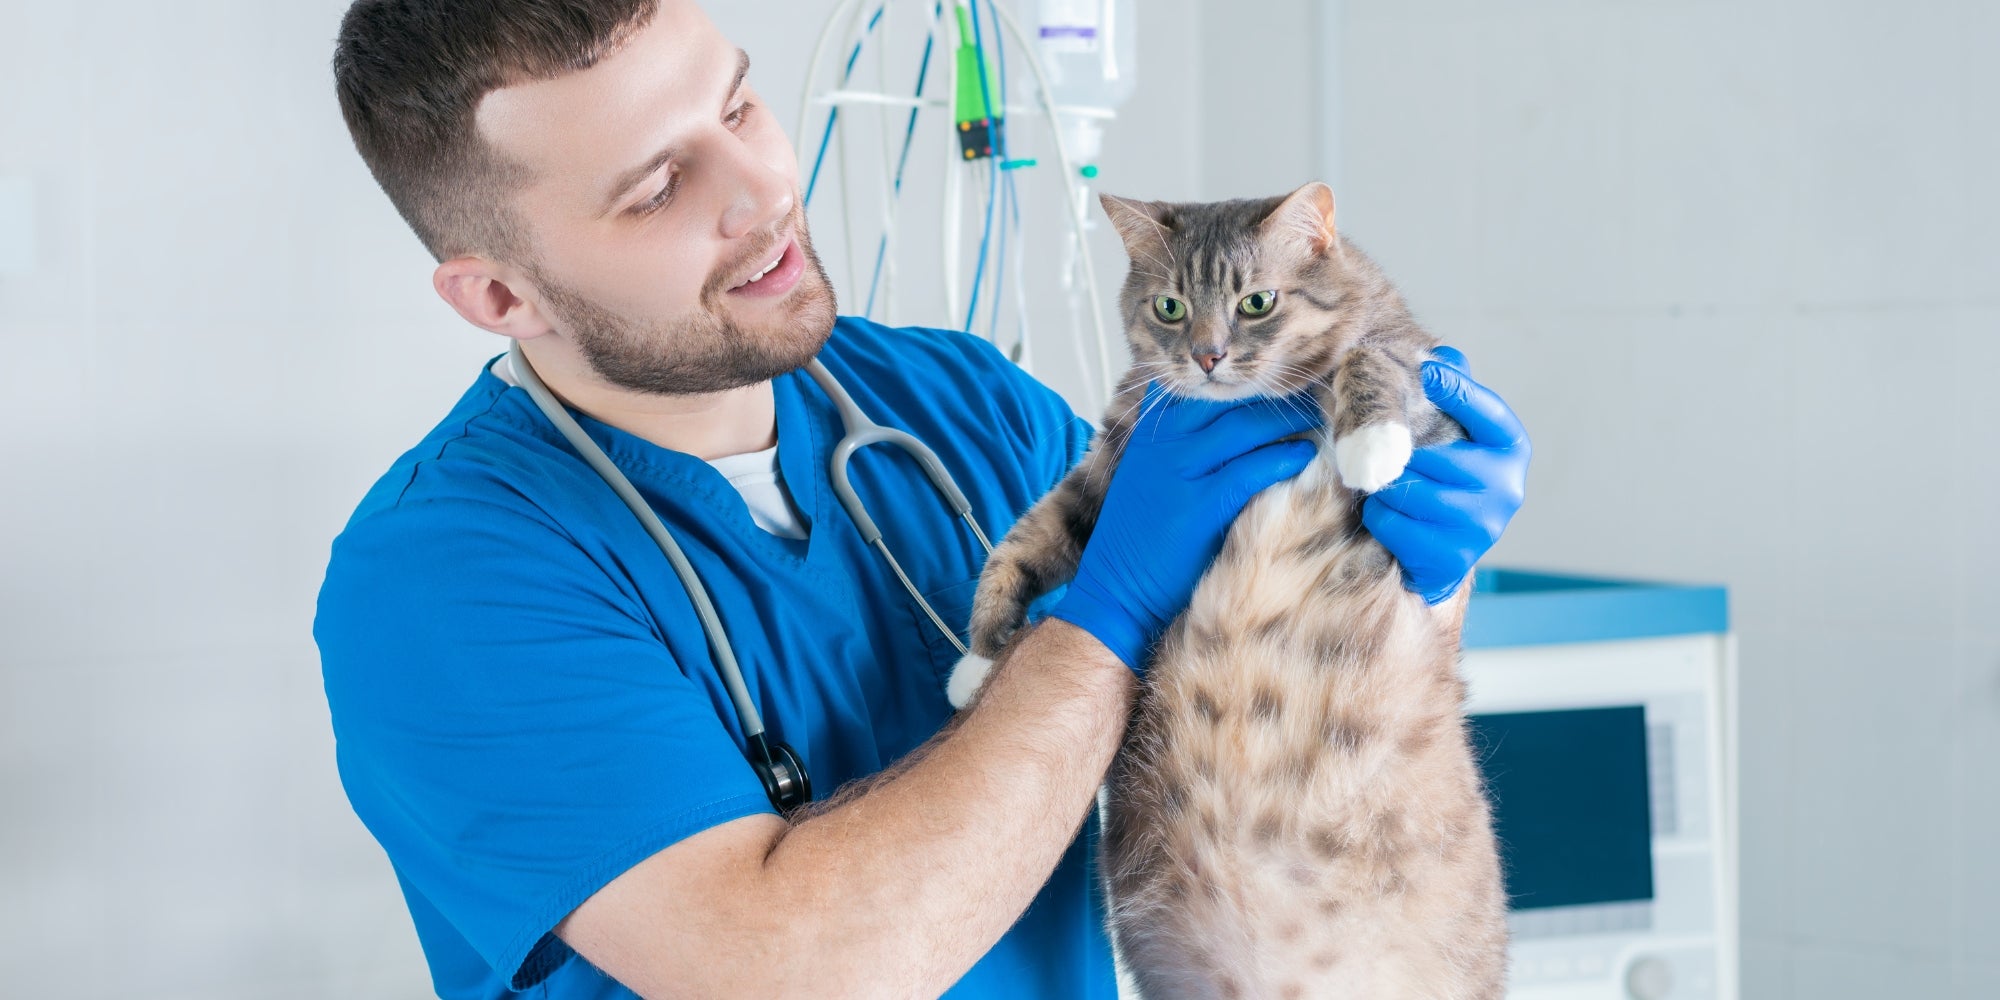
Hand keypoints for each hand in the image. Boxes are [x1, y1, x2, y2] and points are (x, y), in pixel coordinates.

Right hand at [1051, 386, 1321, 671]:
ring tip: (1318, 417)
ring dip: (1289, 418)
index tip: (1280, 372)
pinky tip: (1304, 455)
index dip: (1245, 377)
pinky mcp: (1198, 507)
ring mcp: (1178, 471)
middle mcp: (1163, 442)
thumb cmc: (1143, 536)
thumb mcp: (1151, 474)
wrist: (1115, 589)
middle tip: (1312, 390)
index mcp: (1152, 430)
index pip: (1203, 384)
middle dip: (1274, 390)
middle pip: (1228, 396)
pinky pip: (1250, 469)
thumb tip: (1241, 422)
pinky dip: (1282, 457)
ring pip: (1243, 426)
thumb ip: (1184, 444)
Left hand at [1363, 346, 1530, 603]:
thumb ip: (1452, 391)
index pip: (1486, 411)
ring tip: (1387, 484)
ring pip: (1407, 490)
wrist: (1441, 551)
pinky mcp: (1453, 558)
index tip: (1426, 371)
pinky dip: (1379, 516)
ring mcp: (1483, 527)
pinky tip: (1390, 516)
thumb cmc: (1443, 476)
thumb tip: (1445, 354)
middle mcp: (1506, 488)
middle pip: (1432, 457)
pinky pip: (1392, 523)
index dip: (1457, 390)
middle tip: (1379, 451)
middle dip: (1397, 454)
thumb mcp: (1452, 431)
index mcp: (1510, 447)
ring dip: (1384, 486)